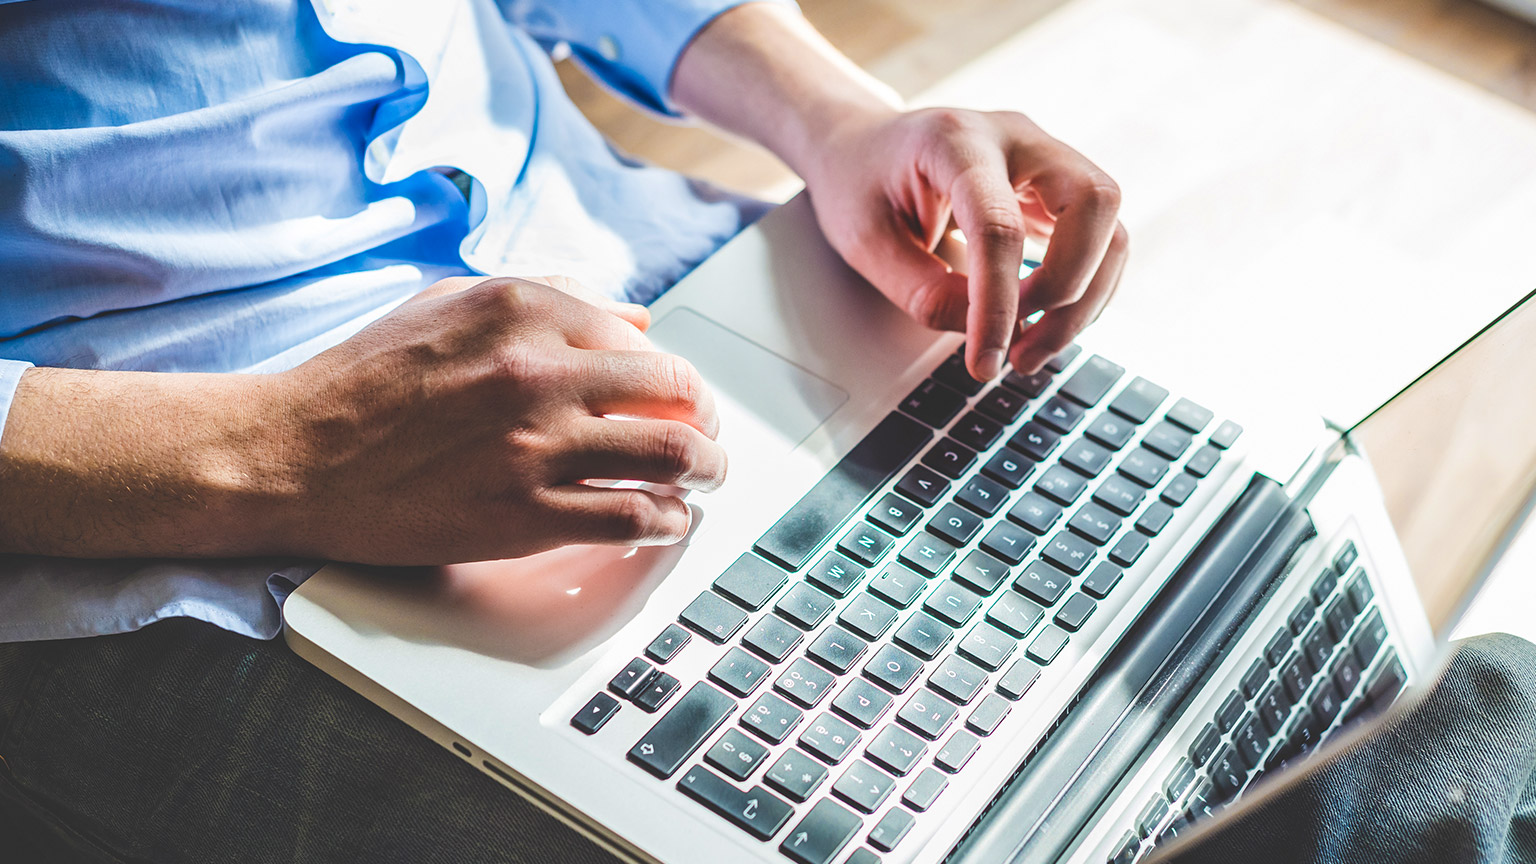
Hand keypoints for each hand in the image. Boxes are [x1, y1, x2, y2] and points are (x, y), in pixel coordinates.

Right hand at [270, 276, 725, 564]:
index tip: (683, 399)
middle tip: (709, 441)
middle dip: (707, 422)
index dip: (676, 378)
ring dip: (705, 472)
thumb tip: (635, 317)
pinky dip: (667, 521)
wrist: (294, 453)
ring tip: (705, 481)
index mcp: (525, 311)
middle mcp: (540, 372)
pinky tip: (665, 521)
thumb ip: (550, 298)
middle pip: (677, 394)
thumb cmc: (367, 379)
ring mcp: (536, 446)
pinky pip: (632, 517)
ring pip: (671, 456)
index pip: (646, 343)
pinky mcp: (524, 514)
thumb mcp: (452, 303)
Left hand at [800, 106, 1127, 379]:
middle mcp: (1015, 137)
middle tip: (1019, 351)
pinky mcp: (1057, 189)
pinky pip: (1100, 240)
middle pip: (1092, 204)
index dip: (998, 304)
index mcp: (956, 140)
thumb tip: (986, 333)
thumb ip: (923, 291)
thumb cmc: (857, 183)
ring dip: (1084, 301)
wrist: (861, 145)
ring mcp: (1046, 158)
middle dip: (1068, 291)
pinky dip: (1083, 292)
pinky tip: (1040, 324)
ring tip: (1028, 351)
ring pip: (1110, 226)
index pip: (1000, 226)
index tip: (984, 362)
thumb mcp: (865, 243)